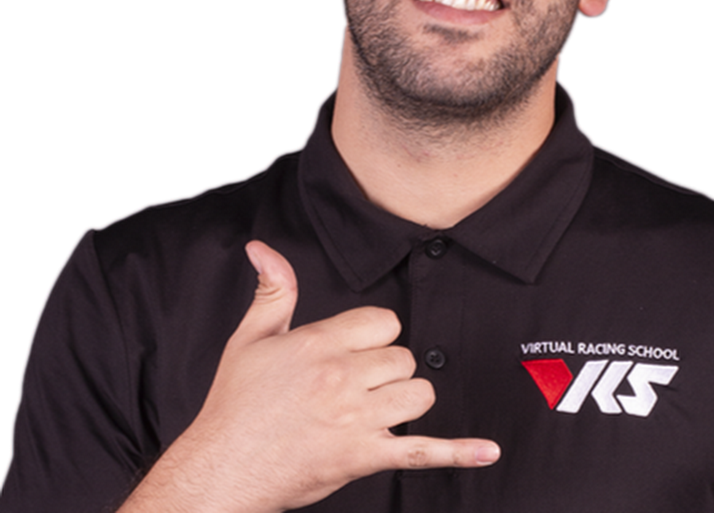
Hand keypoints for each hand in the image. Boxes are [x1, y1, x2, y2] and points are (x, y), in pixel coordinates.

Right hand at [124, 241, 499, 511]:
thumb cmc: (235, 405)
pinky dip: (458, 453)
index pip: (384, 322)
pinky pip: (422, 452)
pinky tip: (486, 452)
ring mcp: (357, 420)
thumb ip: (272, 289)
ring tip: (381, 406)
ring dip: (406, 399)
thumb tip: (263, 248)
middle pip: (404, 358)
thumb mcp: (249, 338)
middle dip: (388, 369)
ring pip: (418, 395)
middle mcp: (344, 378)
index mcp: (321, 343)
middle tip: (359, 383)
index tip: (358, 348)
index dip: (375, 334)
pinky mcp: (363, 458)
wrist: (221, 469)